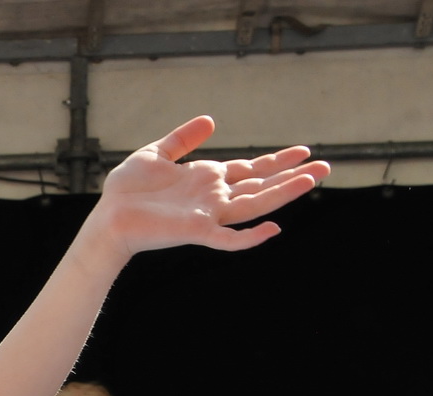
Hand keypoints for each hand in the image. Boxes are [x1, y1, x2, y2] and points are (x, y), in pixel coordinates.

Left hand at [87, 117, 328, 258]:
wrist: (107, 217)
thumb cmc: (126, 191)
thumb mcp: (154, 154)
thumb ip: (182, 139)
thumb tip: (211, 120)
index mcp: (206, 178)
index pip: (249, 169)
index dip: (276, 161)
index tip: (304, 151)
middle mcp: (213, 196)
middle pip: (261, 186)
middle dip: (292, 176)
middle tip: (326, 167)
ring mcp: (207, 214)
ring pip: (254, 205)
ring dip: (283, 194)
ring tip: (312, 180)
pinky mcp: (195, 231)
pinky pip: (228, 238)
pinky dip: (249, 238)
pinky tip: (273, 230)